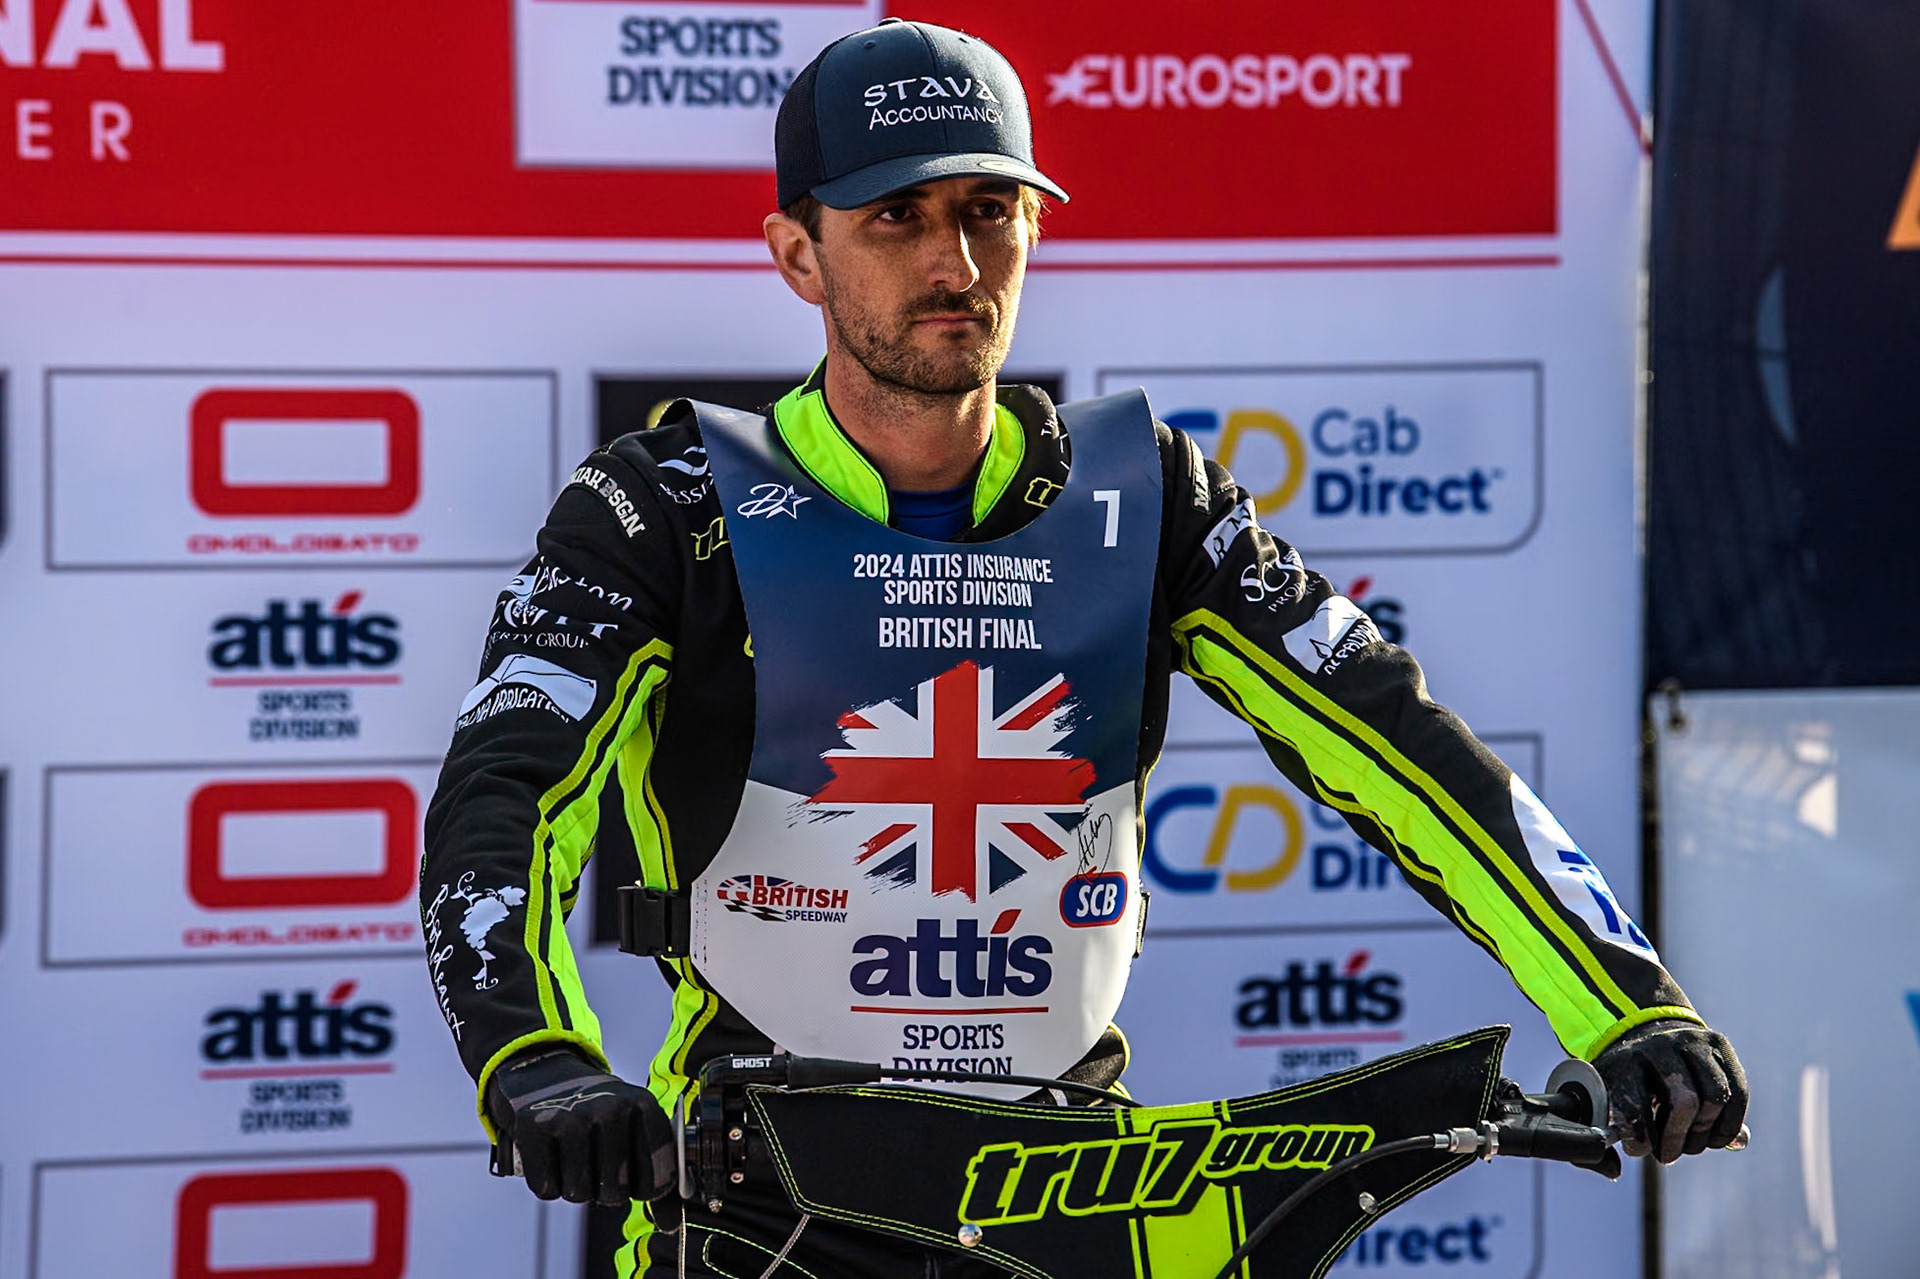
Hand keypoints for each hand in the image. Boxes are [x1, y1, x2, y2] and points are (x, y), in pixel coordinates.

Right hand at [487, 1048, 676, 1204]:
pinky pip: (546, 1190)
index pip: (658, 1180)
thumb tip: (671, 1223)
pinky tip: (551, 1155)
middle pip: (615, 1193)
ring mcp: (571, 1117)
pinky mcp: (534, 1127)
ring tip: (574, 1156)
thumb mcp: (634, 1126)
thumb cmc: (598, 1111)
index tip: (636, 1179)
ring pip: (579, 1195)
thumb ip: (656, 1173)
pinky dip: (547, 1182)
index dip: (646, 1190)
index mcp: (643, 1105)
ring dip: (575, 1186)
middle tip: (597, 1164)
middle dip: (605, 1190)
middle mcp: (610, 1109)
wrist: (545, 1074)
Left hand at [1593, 1019, 1748, 1163]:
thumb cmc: (1624, 1080)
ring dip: (1706, 1133)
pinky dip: (1731, 1123)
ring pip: (1715, 1097)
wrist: (1647, 1039)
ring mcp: (1694, 1041)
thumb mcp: (1604, 1098)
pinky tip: (1716, 1138)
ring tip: (1691, 1145)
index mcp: (1624, 1057)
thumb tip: (1612, 1170)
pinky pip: (1738, 1091)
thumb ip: (1604, 1136)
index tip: (1638, 1150)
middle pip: (1684, 1101)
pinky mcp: (1720, 1045)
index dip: (1639, 1135)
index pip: (1635, 1100)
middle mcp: (1661, 1044)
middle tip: (1668, 1156)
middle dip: (1678, 1138)